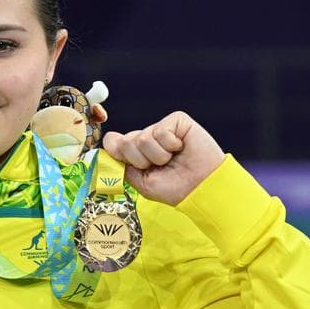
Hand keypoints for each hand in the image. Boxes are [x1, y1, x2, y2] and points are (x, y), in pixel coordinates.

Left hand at [101, 111, 223, 205]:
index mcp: (137, 152)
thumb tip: (108, 141)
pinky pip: (160, 131)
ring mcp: (162, 128)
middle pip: (125, 142)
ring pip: (142, 138)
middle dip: (141, 161)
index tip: (136, 166)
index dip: (120, 154)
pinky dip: (169, 145)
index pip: (114, 143)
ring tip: (173, 159)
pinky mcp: (177, 121)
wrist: (201, 187)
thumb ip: (122, 163)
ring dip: (158, 156)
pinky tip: (181, 148)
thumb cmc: (175, 187)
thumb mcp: (141, 182)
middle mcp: (148, 137)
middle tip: (160, 166)